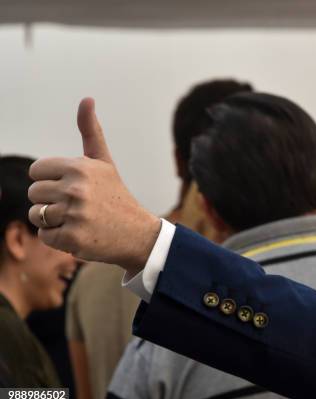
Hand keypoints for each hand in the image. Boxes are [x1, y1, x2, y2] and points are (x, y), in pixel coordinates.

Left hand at [28, 98, 160, 273]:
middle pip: (34, 193)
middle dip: (51, 201)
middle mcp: (77, 189)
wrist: (138, 234)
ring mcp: (75, 215)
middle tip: (78, 207)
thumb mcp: (104, 162)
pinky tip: (79, 234)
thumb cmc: (116, 196)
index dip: (51, 180)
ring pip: (36, 215)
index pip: (37, 171)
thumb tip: (87, 98)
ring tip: (78, 220)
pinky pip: (45, 236)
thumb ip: (91, 132)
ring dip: (53, 221)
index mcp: (80, 167)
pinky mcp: (73, 239)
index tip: (72, 187)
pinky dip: (58, 239)